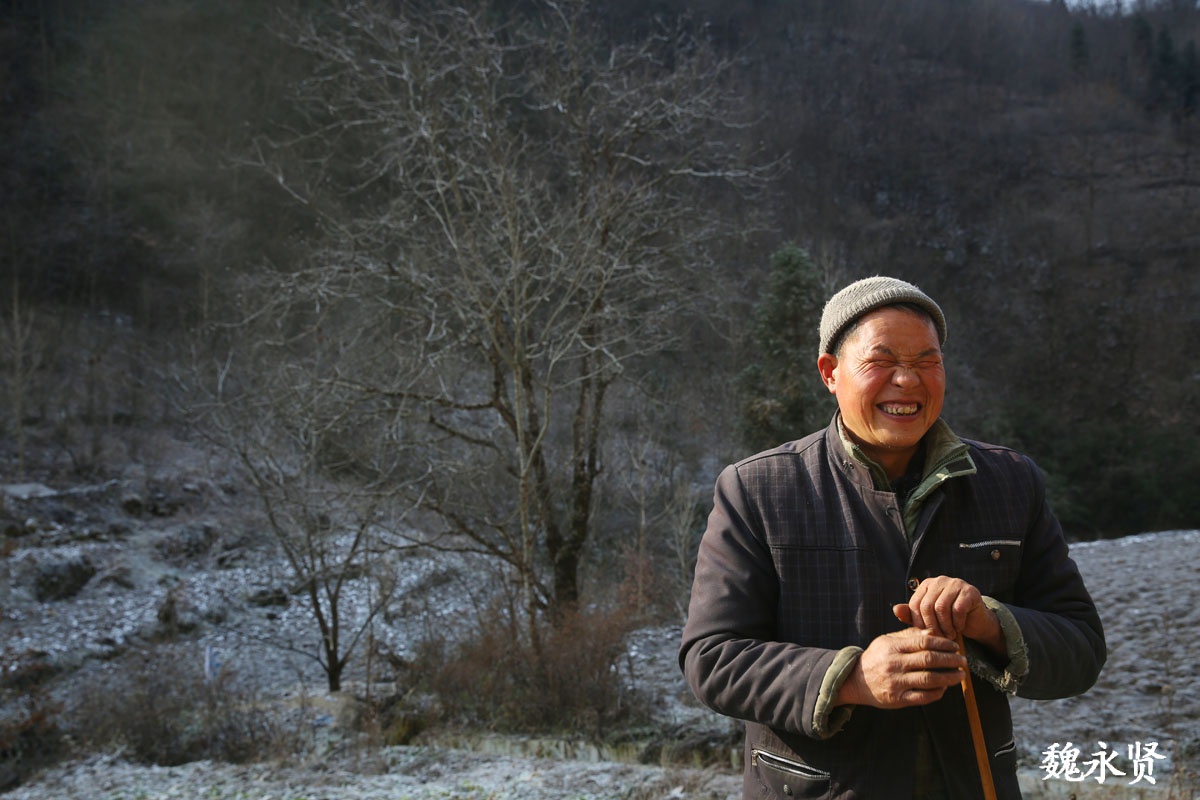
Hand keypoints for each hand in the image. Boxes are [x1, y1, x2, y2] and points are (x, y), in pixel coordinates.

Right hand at [836, 628, 964, 708]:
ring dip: (949, 677)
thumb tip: (932, 633)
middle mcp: (894, 664)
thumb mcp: (887, 641)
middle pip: (928, 660)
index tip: (955, 645)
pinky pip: (923, 697)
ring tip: (961, 675)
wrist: (855, 681)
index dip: (942, 643)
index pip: (923, 642)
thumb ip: (908, 636)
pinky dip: (937, 692)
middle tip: (963, 660)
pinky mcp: (898, 699)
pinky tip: (945, 687)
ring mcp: (896, 683)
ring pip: (929, 680)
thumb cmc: (876, 657)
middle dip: (950, 660)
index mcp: (892, 647)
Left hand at [894, 575, 1005, 657]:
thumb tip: (895, 610)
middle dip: (932, 626)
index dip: (918, 623)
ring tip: (949, 635)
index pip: (914, 604)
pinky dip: (957, 623)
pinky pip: (958, 609)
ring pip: (941, 607)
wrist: (976, 622)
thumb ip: (911, 615)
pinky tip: (959, 628)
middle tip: (938, 638)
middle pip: (927, 606)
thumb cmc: (949, 620)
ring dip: (945, 626)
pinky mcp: (970, 591)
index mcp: (926, 585)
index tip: (925, 635)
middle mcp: (940, 581)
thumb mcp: (928, 619)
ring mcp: (956, 584)